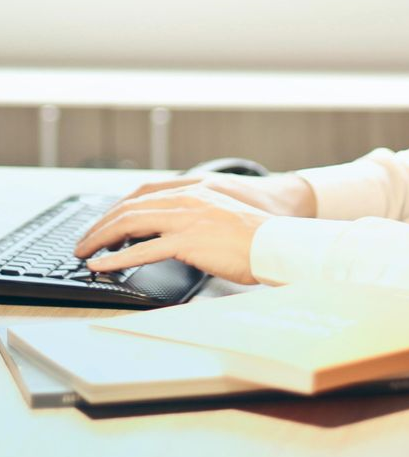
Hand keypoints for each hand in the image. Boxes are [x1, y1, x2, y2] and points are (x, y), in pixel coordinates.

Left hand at [74, 185, 272, 283]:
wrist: (277, 242)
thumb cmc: (255, 236)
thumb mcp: (221, 215)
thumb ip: (195, 216)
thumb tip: (173, 233)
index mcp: (193, 191)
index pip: (143, 194)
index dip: (118, 208)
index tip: (103, 223)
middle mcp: (186, 199)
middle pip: (130, 207)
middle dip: (101, 225)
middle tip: (84, 241)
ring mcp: (186, 219)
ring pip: (130, 224)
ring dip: (101, 238)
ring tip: (84, 252)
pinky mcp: (187, 242)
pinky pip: (143, 250)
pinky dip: (117, 258)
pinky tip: (101, 265)